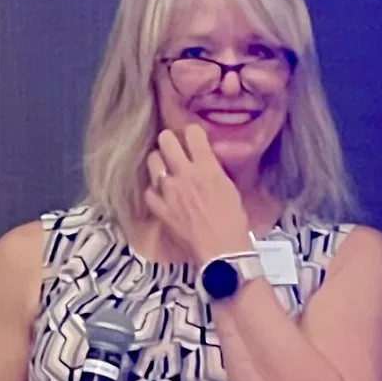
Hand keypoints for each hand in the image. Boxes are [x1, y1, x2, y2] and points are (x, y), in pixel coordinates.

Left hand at [140, 125, 254, 265]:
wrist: (221, 247)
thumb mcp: (229, 187)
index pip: (192, 134)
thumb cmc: (232, 220)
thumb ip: (213, 169)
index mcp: (206, 167)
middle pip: (166, 141)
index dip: (191, 132)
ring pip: (152, 161)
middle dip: (168, 139)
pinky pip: (148, 190)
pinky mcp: (159, 207)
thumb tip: (205, 160)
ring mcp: (168, 190)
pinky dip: (153, 189)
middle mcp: (184, 174)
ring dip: (158, 160)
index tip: (192, 136)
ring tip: (164, 165)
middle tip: (171, 144)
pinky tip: (160, 192)